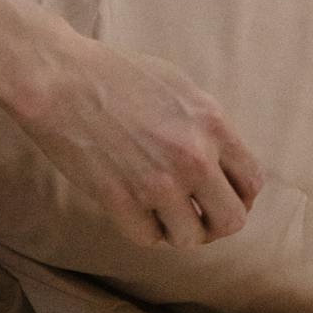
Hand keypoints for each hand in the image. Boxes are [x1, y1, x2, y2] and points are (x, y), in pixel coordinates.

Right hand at [9, 31, 263, 248]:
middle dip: (216, 222)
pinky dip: (144, 230)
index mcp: (212, 124)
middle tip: (197, 215)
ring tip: (161, 213)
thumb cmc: (116, 73)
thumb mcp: (179, 86)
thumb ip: (207, 125)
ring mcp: (157, 183)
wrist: (60, 78)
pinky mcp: (121, 201)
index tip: (221, 197)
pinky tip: (135, 211)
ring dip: (178, 230)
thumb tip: (225, 162)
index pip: (251, 183)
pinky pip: (148, 238)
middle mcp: (193, 157)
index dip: (239, 196)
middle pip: (231, 220)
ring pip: (190, 238)